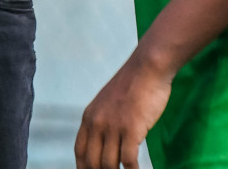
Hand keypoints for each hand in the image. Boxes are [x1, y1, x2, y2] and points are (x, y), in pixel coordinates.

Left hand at [75, 53, 171, 168]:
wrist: (147, 68)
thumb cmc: (133, 86)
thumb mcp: (108, 103)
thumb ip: (103, 122)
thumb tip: (105, 145)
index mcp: (89, 117)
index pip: (80, 152)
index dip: (83, 168)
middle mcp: (97, 123)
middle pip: (92, 162)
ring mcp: (113, 126)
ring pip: (109, 165)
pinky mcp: (131, 129)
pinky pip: (128, 160)